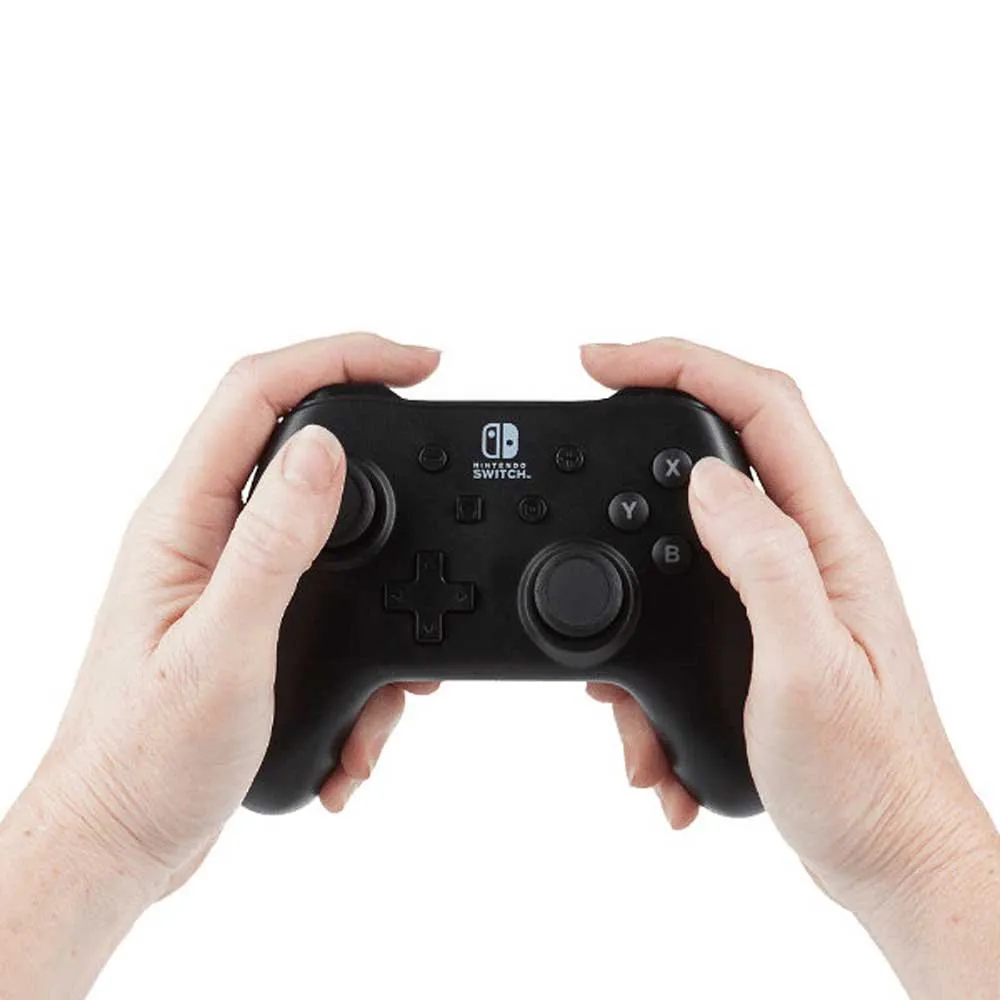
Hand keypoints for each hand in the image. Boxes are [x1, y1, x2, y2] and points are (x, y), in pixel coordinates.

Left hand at [31, 333, 441, 895]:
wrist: (123, 837)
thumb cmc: (146, 755)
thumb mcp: (223, 646)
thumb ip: (275, 545)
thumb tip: (324, 451)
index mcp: (183, 520)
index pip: (260, 393)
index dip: (343, 357)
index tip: (418, 364)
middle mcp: (205, 533)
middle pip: (298, 436)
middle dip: (379, 434)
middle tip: (439, 439)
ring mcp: (231, 574)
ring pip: (330, 529)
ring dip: (385, 574)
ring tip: (408, 663)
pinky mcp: (254, 617)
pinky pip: (330, 595)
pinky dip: (368, 644)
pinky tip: (367, 713)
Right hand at [581, 340, 998, 995]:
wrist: (888, 859)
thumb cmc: (867, 778)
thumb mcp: (807, 668)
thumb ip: (763, 561)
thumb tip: (708, 481)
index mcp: (829, 542)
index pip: (760, 407)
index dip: (680, 364)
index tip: (603, 363)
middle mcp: (807, 553)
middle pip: (717, 449)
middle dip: (637, 441)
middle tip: (577, 440)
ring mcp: (780, 594)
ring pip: (681, 545)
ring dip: (628, 603)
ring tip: (615, 695)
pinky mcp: (756, 636)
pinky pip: (679, 616)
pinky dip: (643, 671)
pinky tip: (650, 740)